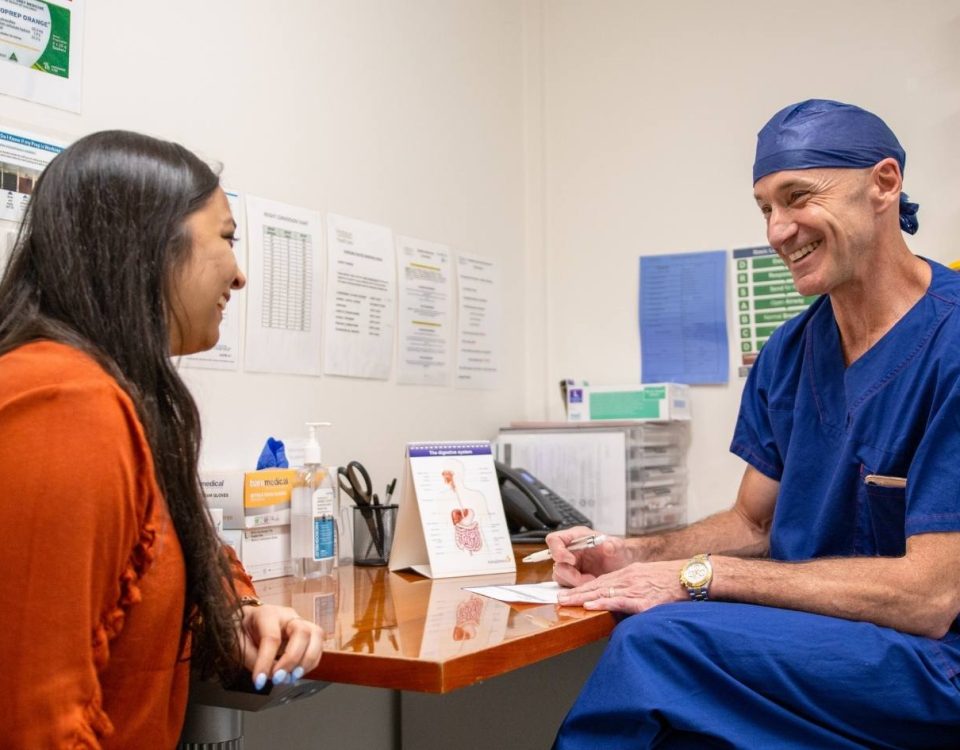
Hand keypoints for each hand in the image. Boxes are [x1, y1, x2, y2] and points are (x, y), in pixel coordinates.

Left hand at [238, 604, 323, 689]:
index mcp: (267, 613)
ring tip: (292, 677)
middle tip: (278, 678)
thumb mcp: (238, 643)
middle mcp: (288, 615)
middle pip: (302, 632)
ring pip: (317, 636)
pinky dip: (310, 663)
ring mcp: (300, 622)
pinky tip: (296, 673)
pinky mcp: (307, 634)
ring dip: (307, 661)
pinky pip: (317, 647)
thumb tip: (269, 675)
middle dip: (292, 659)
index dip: (266, 662)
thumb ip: (251, 659)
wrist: (249, 621)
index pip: (272, 637)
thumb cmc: (243, 630)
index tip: (259, 681)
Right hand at [546, 526, 633, 587]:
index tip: (572, 560)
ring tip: (593, 582)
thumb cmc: (617, 553)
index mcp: (575, 537)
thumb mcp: (619, 547)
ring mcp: (569, 566)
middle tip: (589, 579)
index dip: (557, 550)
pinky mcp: (572, 579)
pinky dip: (578, 588)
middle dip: (571, 574)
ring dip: (575, 583)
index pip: (554, 540)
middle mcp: (569, 551)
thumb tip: (608, 546)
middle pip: (556, 563)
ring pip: (560, 576)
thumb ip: (614, 545)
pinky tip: (591, 586)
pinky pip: (567, 585)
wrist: (621, 566)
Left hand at [556, 560, 686, 613]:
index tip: (567, 593)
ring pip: (602, 593)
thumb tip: (619, 597)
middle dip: (575, 593)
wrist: (690, 577)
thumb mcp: (647, 578)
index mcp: (627, 573)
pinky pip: (619, 602)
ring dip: (582, 598)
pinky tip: (590, 606)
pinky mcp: (642, 600)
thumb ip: (632, 586)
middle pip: (595, 586)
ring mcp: (634, 589)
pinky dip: (603, 604)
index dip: (581, 588)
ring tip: (566, 602)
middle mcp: (627, 579)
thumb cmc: (671, 580)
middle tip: (558, 598)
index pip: (599, 581)